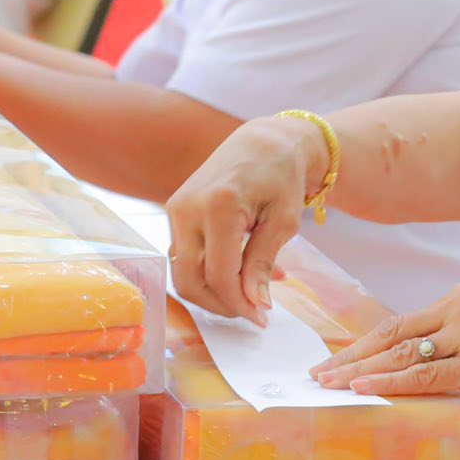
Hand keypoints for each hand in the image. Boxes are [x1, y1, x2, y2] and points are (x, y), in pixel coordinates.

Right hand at [166, 114, 326, 323]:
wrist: (264, 141)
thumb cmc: (282, 176)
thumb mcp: (284, 221)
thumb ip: (263, 263)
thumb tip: (255, 305)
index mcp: (219, 206)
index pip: (219, 274)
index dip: (240, 304)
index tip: (262, 318)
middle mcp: (188, 207)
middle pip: (189, 280)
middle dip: (220, 305)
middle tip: (253, 312)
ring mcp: (176, 209)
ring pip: (183, 272)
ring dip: (213, 292)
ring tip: (250, 293)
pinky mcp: (175, 212)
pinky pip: (185, 255)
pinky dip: (208, 272)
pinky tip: (240, 272)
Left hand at [312, 283, 459, 424]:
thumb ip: (449, 344)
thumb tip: (401, 367)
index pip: (402, 322)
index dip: (365, 342)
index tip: (337, 358)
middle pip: (394, 334)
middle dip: (352, 356)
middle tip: (320, 373)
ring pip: (403, 355)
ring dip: (362, 372)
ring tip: (331, 384)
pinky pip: (425, 376)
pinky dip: (391, 384)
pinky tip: (364, 389)